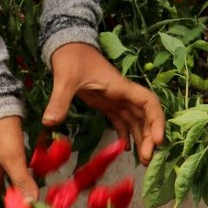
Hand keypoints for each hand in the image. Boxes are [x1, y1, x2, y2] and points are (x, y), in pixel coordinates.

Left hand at [43, 43, 164, 163]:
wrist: (67, 45)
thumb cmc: (71, 57)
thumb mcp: (65, 78)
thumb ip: (60, 100)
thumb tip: (49, 123)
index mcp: (120, 86)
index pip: (148, 102)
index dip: (157, 120)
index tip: (158, 140)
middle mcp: (123, 94)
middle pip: (145, 116)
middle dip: (150, 137)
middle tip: (146, 161)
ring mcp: (116, 98)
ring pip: (136, 120)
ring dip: (141, 139)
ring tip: (142, 162)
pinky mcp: (107, 103)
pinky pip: (122, 120)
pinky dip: (126, 134)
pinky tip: (125, 149)